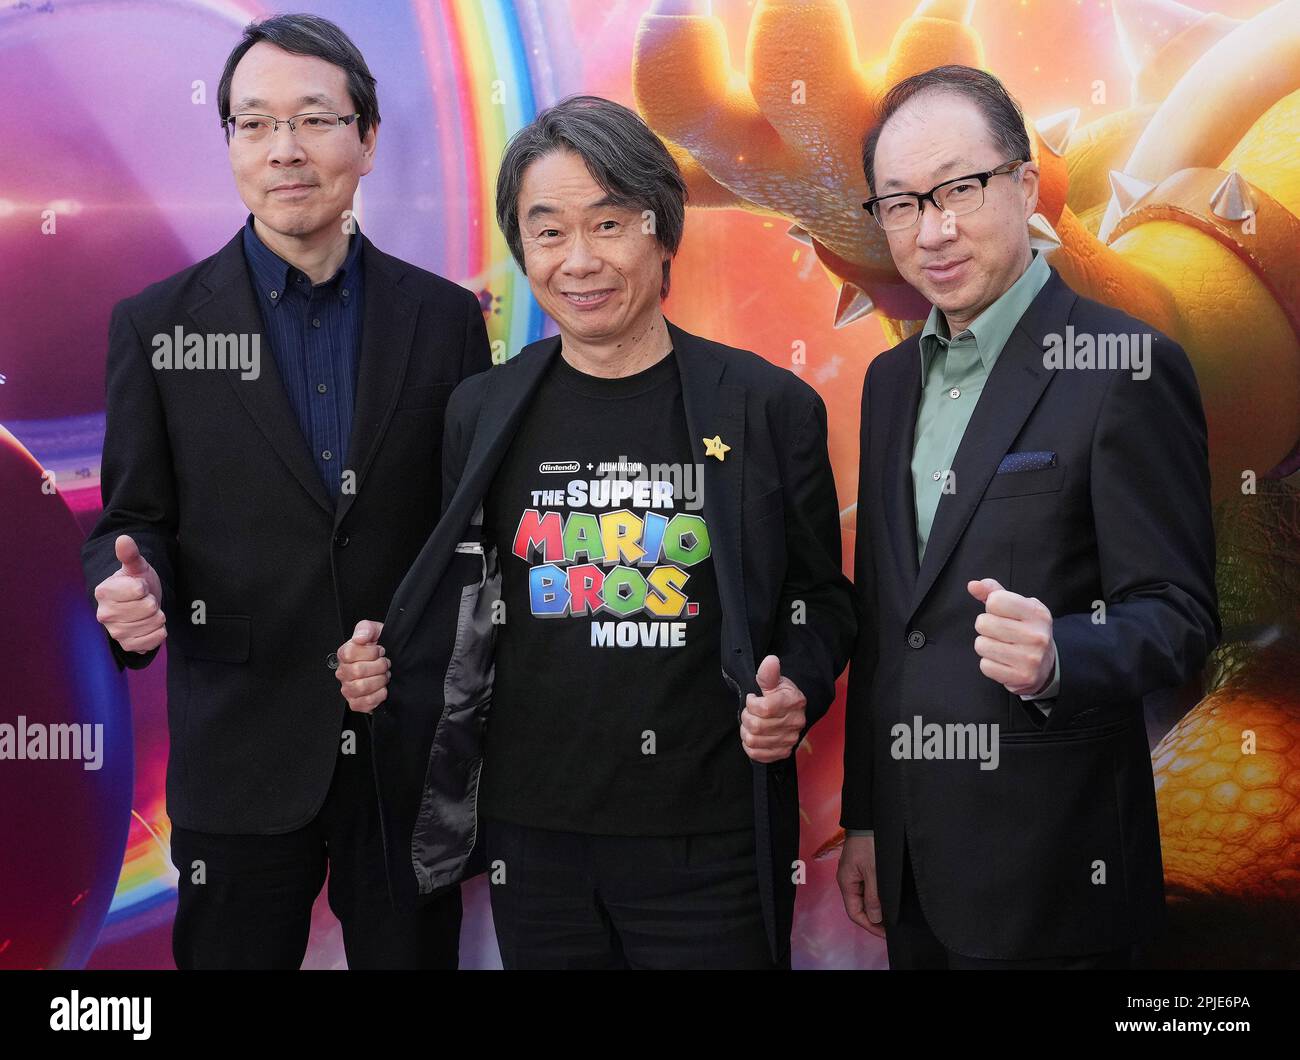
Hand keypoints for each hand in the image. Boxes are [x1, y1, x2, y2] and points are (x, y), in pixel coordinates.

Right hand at [93, 534, 165, 653]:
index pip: (139, 590)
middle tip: (145, 600)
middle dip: (153, 601)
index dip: (145, 587)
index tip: (139, 587)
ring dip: (157, 617)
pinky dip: (159, 632)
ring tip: (148, 612)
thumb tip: (123, 539)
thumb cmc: (136, 583)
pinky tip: (152, 625)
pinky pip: (152, 641)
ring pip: (153, 623)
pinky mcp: (127, 645)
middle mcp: (104, 614)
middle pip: (148, 607)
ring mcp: (115, 632)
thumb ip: (130, 554)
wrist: (138, 605)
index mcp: (104, 592)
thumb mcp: (136, 567)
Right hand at [336, 620, 388, 713]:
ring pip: (361, 687)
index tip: (380, 651)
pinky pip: (365, 702)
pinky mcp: (356, 703)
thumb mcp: (376, 631)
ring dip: (379, 681)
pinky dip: (378, 695)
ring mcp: (348, 689)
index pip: (349, 653)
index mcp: (345, 654)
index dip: (370, 652)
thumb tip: (360, 637)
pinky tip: (383, 688)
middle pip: (357, 671)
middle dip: (379, 666)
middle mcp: (343, 672)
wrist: (391, 663)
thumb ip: (366, 628)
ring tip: (384, 675)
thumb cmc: (381, 648)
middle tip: (385, 663)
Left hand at [739, 654, 805, 762]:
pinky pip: (758, 755)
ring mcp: (790, 739)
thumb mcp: (774, 681)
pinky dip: (750, 746)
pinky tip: (754, 736)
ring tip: (751, 723)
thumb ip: (769, 673)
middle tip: (750, 712)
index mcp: (794, 701)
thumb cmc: (780, 694)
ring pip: (754, 741)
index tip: (752, 699)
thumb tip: (770, 661)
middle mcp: (795, 722)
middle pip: (757, 726)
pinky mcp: (783, 752)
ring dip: (746, 731)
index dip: (751, 703)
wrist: (791, 711)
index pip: (764, 708)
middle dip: (746, 717)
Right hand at [836, 834, 884, 937]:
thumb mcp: (873, 871)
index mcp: (846, 882)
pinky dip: (877, 897)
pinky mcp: (862, 869)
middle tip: (891, 927)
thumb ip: (873, 896)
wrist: (868, 821)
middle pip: (859, 907)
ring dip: (876, 908)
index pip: (855, 913)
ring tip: (892, 915)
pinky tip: (887, 900)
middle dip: (874, 919)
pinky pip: (868, 888)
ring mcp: (854, 874)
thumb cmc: (868, 843)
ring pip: (864, 898)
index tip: (885, 933)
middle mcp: (848, 880)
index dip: (870, 925)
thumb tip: (875, 918)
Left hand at [967, 578, 1055, 696]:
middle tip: (1000, 633)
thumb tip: (973, 585)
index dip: (992, 607)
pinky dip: (990, 664)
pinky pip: (985, 666)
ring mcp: (1030, 658)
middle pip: (983, 623)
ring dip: (986, 645)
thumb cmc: (1026, 630)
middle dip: (986, 627)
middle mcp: (1037, 635)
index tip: (1003, 614)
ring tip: (1002, 647)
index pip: (995, 601)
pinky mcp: (1022, 677)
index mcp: (1037, 613)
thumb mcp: (1017, 606)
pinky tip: (1004, 661)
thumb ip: (994, 592)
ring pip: (981, 645)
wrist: (1046, 666)